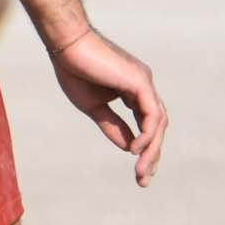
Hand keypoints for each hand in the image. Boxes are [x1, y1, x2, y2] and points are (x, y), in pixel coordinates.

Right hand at [46, 25, 166, 186]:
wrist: (66, 44)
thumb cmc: (74, 69)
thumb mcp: (93, 107)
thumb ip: (113, 126)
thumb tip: (130, 149)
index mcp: (132, 90)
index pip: (147, 123)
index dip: (145, 148)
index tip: (139, 172)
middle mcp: (143, 85)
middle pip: (157, 125)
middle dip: (152, 154)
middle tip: (143, 180)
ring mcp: (144, 82)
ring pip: (158, 122)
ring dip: (151, 150)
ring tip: (140, 171)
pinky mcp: (140, 81)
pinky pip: (152, 114)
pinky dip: (147, 134)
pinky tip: (137, 150)